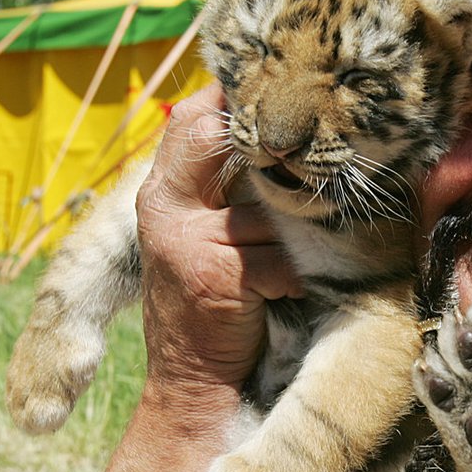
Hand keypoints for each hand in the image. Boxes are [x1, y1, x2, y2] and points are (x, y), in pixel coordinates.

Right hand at [136, 85, 301, 414]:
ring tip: (301, 253)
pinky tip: (292, 292)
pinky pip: (281, 257)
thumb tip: (290, 140)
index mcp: (162, 191)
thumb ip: (229, 190)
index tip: (280, 90)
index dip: (235, 100)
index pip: (192, 119)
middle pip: (217, 139)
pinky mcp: (216, 275)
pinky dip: (298, 275)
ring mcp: (187, 240)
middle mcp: (166, 206)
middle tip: (309, 154)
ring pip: (268, 205)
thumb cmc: (216, 302)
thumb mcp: (209, 236)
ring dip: (298, 230)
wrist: (193, 381)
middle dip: (267, 150)